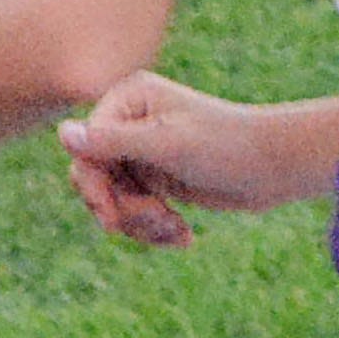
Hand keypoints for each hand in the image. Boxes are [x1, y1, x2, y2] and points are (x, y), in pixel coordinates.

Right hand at [58, 71, 338, 248]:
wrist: (277, 166)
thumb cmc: (227, 145)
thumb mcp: (167, 145)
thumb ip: (113, 141)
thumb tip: (61, 133)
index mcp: (127, 100)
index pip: (85, 150)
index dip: (93, 187)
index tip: (112, 218)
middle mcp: (129, 121)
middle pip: (94, 178)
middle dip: (122, 208)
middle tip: (155, 220)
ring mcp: (141, 151)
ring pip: (114, 201)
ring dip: (142, 224)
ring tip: (175, 230)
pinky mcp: (156, 177)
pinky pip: (135, 212)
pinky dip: (155, 229)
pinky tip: (183, 237)